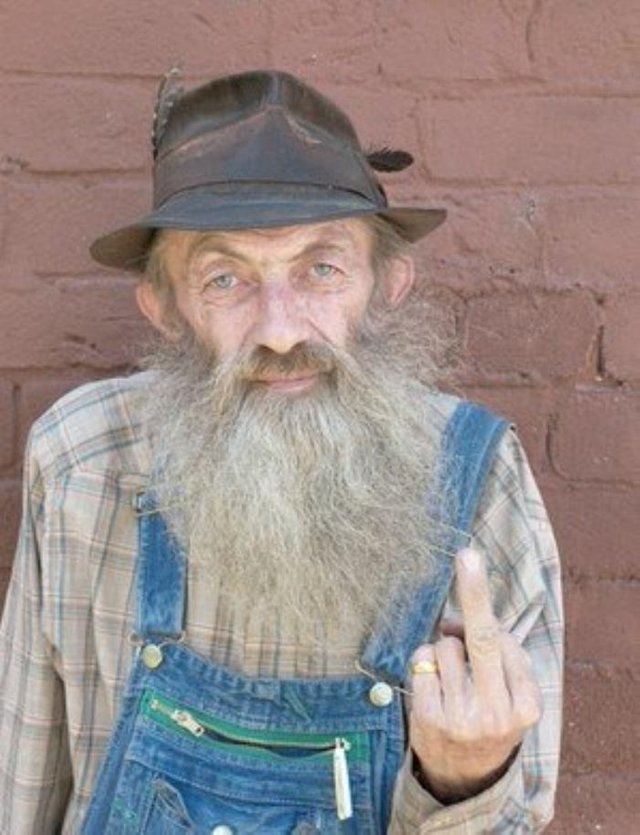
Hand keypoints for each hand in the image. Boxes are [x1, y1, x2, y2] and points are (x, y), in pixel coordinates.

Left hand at [408, 548, 542, 802]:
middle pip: (484, 640)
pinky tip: (434, 685)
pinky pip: (422, 662)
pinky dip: (425, 662)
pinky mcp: (429, 719)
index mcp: (526, 705)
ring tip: (452, 679)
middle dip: (475, 594)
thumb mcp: (509, 694)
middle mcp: (497, 713)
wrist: (465, 776)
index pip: (505, 643)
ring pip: (445, 648)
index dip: (484, 615)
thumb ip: (497, 655)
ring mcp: (462, 718)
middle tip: (467, 555)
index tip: (470, 562)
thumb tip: (456, 619)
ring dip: (444, 650)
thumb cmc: (490, 718)